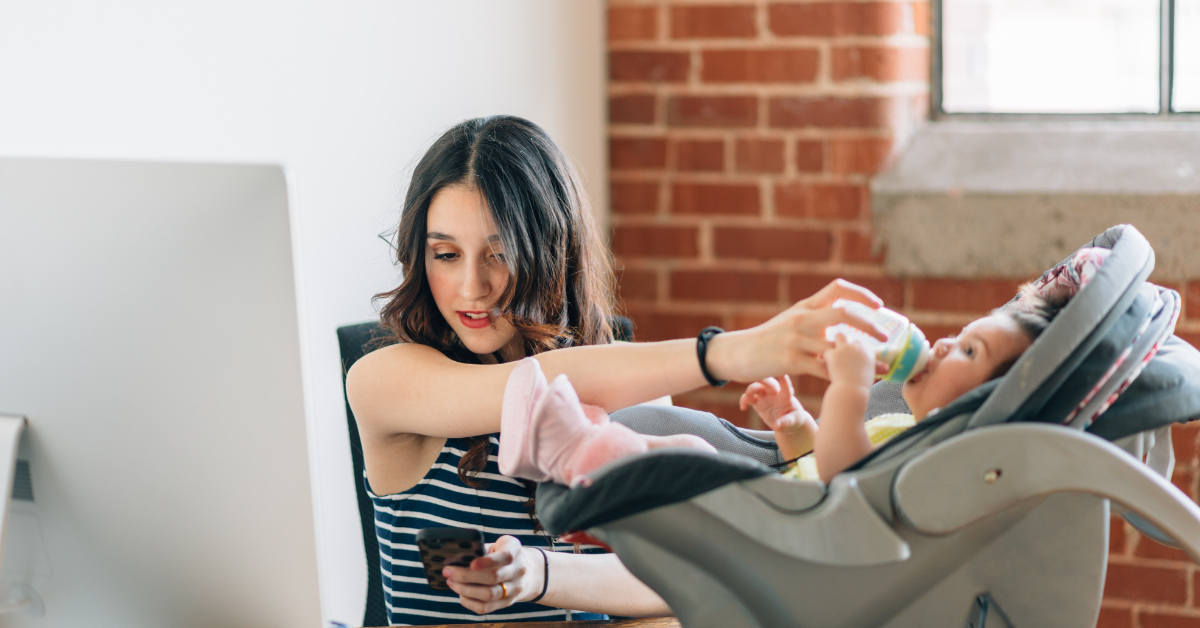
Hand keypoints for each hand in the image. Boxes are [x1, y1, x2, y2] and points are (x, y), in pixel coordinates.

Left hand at [444, 536, 541, 613]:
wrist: (528, 572)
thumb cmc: (503, 554)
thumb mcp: (498, 545)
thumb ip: (480, 549)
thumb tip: (455, 559)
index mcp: (515, 550)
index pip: (505, 557)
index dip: (488, 562)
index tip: (470, 564)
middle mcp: (519, 570)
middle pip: (493, 578)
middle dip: (466, 576)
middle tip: (448, 571)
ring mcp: (515, 589)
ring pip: (489, 595)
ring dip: (465, 590)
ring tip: (451, 582)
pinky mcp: (507, 603)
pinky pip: (486, 608)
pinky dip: (470, 602)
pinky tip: (461, 594)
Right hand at [706, 279, 888, 381]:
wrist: (738, 352)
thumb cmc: (768, 339)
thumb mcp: (791, 320)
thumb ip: (815, 319)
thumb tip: (844, 322)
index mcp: (805, 306)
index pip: (837, 289)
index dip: (861, 294)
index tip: (879, 305)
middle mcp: (802, 319)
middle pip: (842, 313)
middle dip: (869, 325)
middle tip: (884, 337)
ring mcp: (796, 339)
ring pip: (836, 346)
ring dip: (861, 357)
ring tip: (879, 367)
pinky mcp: (791, 361)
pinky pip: (823, 368)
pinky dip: (842, 375)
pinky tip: (853, 381)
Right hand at [739, 375, 813, 434]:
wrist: (787, 423)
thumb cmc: (794, 419)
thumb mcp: (794, 422)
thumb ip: (786, 422)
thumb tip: (777, 426)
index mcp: (786, 397)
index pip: (786, 389)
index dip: (785, 382)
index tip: (783, 375)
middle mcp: (775, 393)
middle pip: (768, 382)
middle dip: (762, 379)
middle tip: (757, 380)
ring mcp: (765, 396)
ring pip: (756, 387)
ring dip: (750, 390)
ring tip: (747, 400)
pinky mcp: (758, 402)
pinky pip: (748, 397)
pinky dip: (744, 400)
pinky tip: (743, 408)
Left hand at [824, 334, 875, 387]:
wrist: (850, 391)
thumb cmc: (861, 387)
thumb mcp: (872, 375)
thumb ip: (876, 367)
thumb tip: (886, 368)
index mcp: (869, 351)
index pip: (863, 345)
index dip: (858, 352)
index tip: (855, 360)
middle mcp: (858, 346)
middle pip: (852, 340)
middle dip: (848, 347)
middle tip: (844, 358)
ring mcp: (844, 348)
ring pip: (839, 336)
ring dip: (837, 342)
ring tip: (835, 352)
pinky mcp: (832, 353)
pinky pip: (827, 350)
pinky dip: (827, 357)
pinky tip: (826, 363)